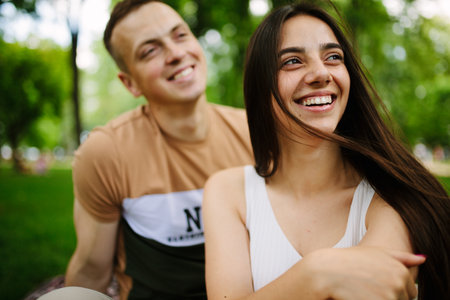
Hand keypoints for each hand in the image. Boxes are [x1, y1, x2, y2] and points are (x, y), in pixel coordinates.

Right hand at [301, 246, 424, 299]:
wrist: (325, 271)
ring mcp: (390, 295)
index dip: (393, 291)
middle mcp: (399, 282)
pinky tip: (357, 297)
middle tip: (365, 289)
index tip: (374, 285)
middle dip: (387, 298)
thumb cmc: (348, 261)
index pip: (411, 293)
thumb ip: (400, 257)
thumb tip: (422, 259)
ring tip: (361, 293)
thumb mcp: (374, 253)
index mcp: (401, 270)